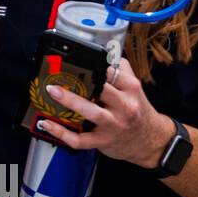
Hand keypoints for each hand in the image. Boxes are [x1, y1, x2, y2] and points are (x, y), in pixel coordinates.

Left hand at [38, 62, 175, 169]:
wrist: (150, 140)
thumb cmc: (137, 111)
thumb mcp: (136, 89)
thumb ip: (122, 71)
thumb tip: (104, 55)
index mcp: (131, 89)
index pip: (113, 72)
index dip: (95, 65)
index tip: (77, 60)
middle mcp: (125, 106)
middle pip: (102, 90)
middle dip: (82, 81)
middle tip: (58, 74)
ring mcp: (114, 125)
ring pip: (91, 112)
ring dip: (70, 101)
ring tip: (52, 91)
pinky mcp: (103, 141)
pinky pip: (80, 139)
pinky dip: (61, 133)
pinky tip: (47, 124)